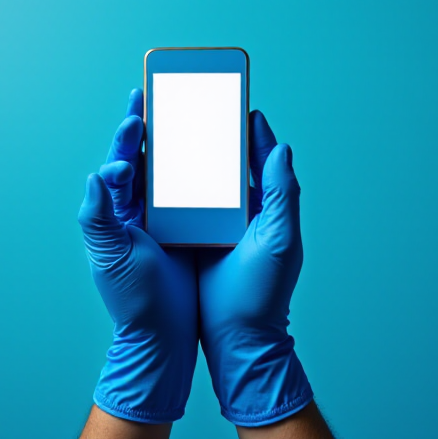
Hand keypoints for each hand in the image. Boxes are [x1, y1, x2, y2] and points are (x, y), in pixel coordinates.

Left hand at [77, 88, 197, 423]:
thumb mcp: (110, 257)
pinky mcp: (189, 232)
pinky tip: (213, 156)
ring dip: (175, 144)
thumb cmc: (134, 301)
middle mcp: (136, 213)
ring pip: (167, 173)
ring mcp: (163, 221)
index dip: (126, 137)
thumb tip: (94, 175)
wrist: (164, 338)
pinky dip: (200, 173)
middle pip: (142, 160)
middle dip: (149, 127)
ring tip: (185, 114)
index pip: (119, 165)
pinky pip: (193, 195)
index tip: (136, 113)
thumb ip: (97, 216)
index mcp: (115, 214)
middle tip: (156, 94)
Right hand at [197, 110, 313, 425]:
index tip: (239, 100)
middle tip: (197, 104)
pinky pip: (182, 202)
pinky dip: (170, 183)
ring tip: (173, 127)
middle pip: (229, 161)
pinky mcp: (192, 236)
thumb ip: (283, 193)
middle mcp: (244, 210)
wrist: (237, 338)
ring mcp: (217, 223)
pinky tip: (154, 168)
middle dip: (214, 133)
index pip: (262, 156)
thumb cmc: (264, 293)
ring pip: (202, 178)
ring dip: (188, 154)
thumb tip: (282, 147)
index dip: (251, 128)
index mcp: (268, 205)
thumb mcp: (280, 240)